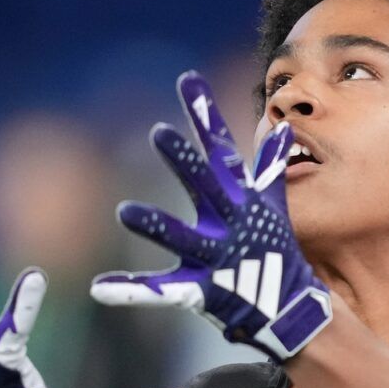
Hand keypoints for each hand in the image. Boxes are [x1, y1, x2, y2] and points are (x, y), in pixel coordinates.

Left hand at [91, 71, 331, 360]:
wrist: (290, 307)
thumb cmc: (273, 252)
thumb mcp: (271, 207)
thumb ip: (268, 169)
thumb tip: (283, 130)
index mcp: (238, 199)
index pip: (220, 148)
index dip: (204, 114)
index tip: (187, 80)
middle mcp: (228, 222)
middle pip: (203, 185)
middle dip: (183, 160)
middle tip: (159, 133)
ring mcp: (215, 256)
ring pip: (181, 237)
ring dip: (155, 224)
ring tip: (124, 212)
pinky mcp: (202, 290)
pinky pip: (161, 292)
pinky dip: (130, 291)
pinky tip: (98, 288)